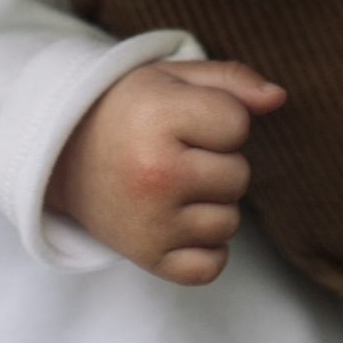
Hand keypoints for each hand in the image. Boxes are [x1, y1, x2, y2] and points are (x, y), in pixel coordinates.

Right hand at [43, 60, 284, 286]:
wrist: (63, 157)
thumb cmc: (128, 111)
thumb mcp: (171, 77)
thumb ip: (231, 80)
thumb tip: (279, 98)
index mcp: (157, 118)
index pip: (238, 124)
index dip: (220, 119)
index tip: (184, 120)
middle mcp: (154, 173)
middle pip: (239, 175)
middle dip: (217, 161)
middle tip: (174, 153)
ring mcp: (151, 222)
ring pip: (231, 221)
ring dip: (212, 204)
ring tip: (172, 185)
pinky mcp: (149, 259)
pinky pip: (213, 265)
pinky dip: (205, 247)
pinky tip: (179, 220)